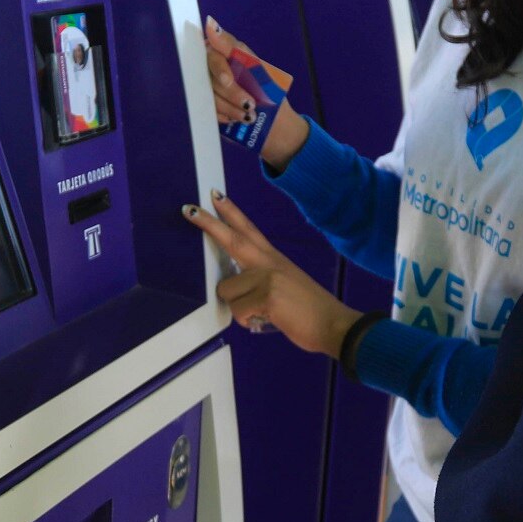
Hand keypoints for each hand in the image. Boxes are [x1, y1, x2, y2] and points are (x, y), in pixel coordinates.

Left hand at [184, 191, 361, 356]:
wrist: (335, 325)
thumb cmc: (311, 312)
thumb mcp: (286, 286)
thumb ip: (261, 281)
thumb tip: (237, 289)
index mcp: (275, 259)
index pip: (249, 229)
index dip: (231, 212)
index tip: (215, 196)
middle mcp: (270, 263)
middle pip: (233, 238)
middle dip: (209, 223)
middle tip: (187, 210)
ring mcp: (269, 277)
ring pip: (228, 290)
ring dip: (239, 308)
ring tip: (262, 314)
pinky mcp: (268, 295)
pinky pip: (238, 311)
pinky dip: (248, 322)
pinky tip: (265, 321)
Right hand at [204, 18, 307, 164]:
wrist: (275, 118)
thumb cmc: (268, 87)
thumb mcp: (256, 65)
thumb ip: (230, 46)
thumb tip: (210, 23)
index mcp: (225, 53)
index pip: (213, 56)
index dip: (219, 69)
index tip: (228, 81)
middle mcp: (214, 68)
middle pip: (211, 79)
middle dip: (232, 94)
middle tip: (250, 104)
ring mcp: (211, 88)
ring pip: (210, 97)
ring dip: (230, 108)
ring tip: (249, 116)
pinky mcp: (211, 106)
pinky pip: (210, 111)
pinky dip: (225, 116)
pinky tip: (236, 119)